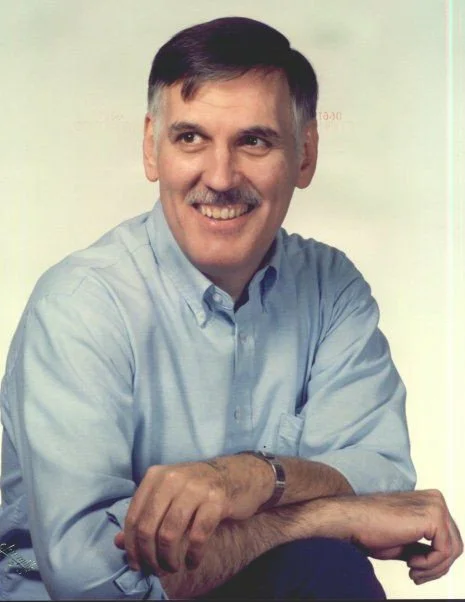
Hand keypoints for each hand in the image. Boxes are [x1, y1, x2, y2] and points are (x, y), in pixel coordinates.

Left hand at [116, 456, 272, 574]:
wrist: (238, 474)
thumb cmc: (198, 488)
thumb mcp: (169, 496)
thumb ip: (145, 515)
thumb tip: (119, 543)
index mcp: (156, 475)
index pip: (133, 517)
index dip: (131, 546)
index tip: (137, 564)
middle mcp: (172, 478)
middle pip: (148, 528)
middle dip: (149, 556)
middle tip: (156, 569)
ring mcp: (195, 488)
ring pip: (169, 534)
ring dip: (169, 559)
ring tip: (173, 566)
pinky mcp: (216, 501)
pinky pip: (197, 537)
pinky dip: (193, 556)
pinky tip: (192, 562)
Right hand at [331, 489, 462, 584]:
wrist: (351, 520)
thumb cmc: (370, 528)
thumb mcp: (405, 542)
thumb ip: (424, 546)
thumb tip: (438, 560)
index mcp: (429, 501)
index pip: (449, 537)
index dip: (436, 560)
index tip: (416, 570)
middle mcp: (436, 499)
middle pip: (455, 544)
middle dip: (437, 567)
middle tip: (416, 575)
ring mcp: (436, 506)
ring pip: (453, 550)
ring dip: (433, 568)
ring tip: (413, 571)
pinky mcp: (433, 516)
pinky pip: (445, 551)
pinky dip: (429, 564)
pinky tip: (410, 562)